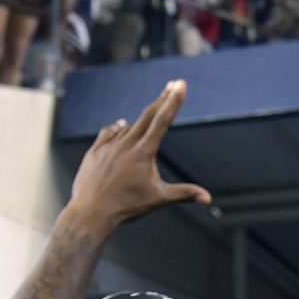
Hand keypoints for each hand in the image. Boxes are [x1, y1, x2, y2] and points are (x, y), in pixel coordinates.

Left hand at [68, 80, 211, 227]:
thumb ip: (184, 193)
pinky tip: (121, 126)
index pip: (163, 121)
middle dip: (162, 99)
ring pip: (128, 127)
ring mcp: (108, 146)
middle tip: (172, 85)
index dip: (173, 101)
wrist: (91, 213)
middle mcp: (126, 144)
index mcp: (144, 153)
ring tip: (147, 128)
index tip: (180, 84)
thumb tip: (208, 198)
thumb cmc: (127, 207)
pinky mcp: (94, 151)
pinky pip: (108, 133)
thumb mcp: (158, 199)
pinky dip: (117, 129)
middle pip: (147, 116)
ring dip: (140, 123)